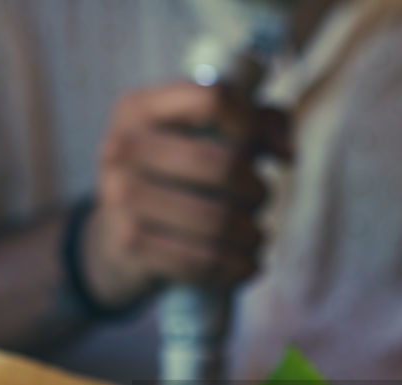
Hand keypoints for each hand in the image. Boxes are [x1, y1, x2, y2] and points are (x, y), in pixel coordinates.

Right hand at [82, 81, 290, 307]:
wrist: (114, 238)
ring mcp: (121, 196)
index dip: (251, 124)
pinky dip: (237, 267)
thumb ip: (259, 124)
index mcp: (140, 107)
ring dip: (253, 234)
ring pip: (219, 219)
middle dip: (257, 190)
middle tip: (259, 201)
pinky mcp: (130, 244)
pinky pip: (204, 261)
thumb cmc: (175, 177)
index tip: (257, 147)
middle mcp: (123, 146)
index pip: (215, 99)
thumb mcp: (204, 136)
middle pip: (224, 164)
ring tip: (257, 236)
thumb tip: (288, 155)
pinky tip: (246, 265)